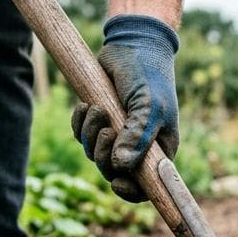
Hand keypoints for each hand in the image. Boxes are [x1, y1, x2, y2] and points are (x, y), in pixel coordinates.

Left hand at [72, 15, 179, 202]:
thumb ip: (137, 135)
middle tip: (105, 131)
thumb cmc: (149, 76)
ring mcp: (117, 135)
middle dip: (103, 156)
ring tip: (94, 108)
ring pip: (95, 154)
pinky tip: (84, 105)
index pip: (146, 186)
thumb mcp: (148, 105)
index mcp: (158, 150)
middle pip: (114, 172)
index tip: (116, 182)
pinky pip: (82, 136)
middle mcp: (138, 147)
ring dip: (89, 135)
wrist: (132, 45)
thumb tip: (121, 165)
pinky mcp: (100, 121)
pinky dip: (79, 124)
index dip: (130, 191)